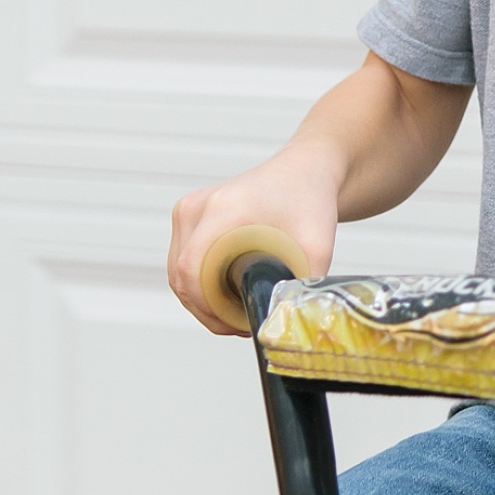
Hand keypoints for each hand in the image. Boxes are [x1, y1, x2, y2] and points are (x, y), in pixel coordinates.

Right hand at [168, 153, 340, 335]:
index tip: (236, 324)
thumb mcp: (317, 245)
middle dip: (206, 310)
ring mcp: (188, 209)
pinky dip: (197, 284)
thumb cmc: (310, 200)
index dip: (207, 307)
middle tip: (241, 325)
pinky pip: (181, 261)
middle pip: (181, 276)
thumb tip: (288, 322)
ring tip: (235, 315)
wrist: (303, 170)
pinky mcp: (188, 215)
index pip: (192, 268)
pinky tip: (225, 296)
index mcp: (223, 209)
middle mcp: (197, 206)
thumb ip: (304, 285)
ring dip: (200, 300)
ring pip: (177, 272)